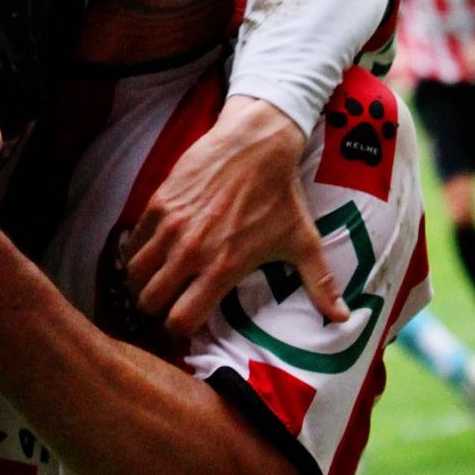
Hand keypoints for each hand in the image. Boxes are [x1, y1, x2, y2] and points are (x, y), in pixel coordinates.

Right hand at [122, 96, 348, 335]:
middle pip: (150, 301)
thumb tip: (343, 319)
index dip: (179, 331)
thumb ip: (319, 284)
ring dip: (141, 284)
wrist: (256, 143)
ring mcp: (170, 227)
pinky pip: (131, 243)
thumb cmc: (281, 194)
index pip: (181, 319)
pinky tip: (150, 254)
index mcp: (223, 268)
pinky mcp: (158, 204)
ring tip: (154, 281)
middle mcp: (191, 251)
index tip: (184, 328)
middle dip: (156, 309)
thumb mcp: (303, 241)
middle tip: (167, 304)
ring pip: (134, 274)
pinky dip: (135, 254)